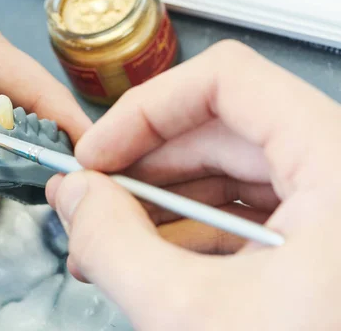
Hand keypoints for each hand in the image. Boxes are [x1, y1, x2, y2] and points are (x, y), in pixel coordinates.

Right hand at [46, 40, 340, 329]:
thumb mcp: (191, 318)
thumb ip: (113, 244)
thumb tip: (72, 194)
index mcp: (339, 166)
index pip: (227, 80)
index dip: (148, 109)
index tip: (97, 153)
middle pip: (221, 130)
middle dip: (142, 167)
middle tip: (88, 203)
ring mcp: (336, 212)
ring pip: (230, 177)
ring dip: (159, 207)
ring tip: (105, 246)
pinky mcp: (326, 247)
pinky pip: (247, 217)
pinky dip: (192, 236)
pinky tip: (149, 267)